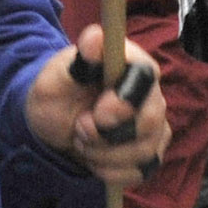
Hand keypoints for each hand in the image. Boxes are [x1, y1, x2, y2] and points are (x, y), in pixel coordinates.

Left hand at [22, 27, 169, 185]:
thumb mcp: (55, 79)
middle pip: (150, 120)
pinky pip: (141, 171)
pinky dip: (110, 172)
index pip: (145, 76)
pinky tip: (94, 159)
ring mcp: (155, 124)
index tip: (96, 114)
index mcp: (130, 64)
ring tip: (82, 140)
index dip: (123, 100)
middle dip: (107, 135)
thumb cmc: (55, 95)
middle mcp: (149, 93)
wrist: (52, 125)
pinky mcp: (151, 151)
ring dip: (104, 154)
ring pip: (146, 150)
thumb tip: (96, 36)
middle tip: (80, 128)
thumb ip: (78, 62)